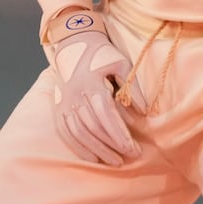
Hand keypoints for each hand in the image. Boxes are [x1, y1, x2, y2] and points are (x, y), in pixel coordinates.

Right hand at [46, 9, 145, 166]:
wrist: (73, 42)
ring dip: (97, 150)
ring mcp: (64, 101)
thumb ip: (133, 88)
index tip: (135, 149)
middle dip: (113, 146)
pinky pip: (65, 131)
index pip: (105, 115)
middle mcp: (74, 94)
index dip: (120, 135)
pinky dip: (78, 146)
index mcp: (90, 84)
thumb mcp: (122, 63)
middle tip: (131, 156)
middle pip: (93, 127)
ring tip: (114, 161)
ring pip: (79, 132)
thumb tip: (143, 112)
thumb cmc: (101, 53)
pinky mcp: (59, 106)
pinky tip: (92, 157)